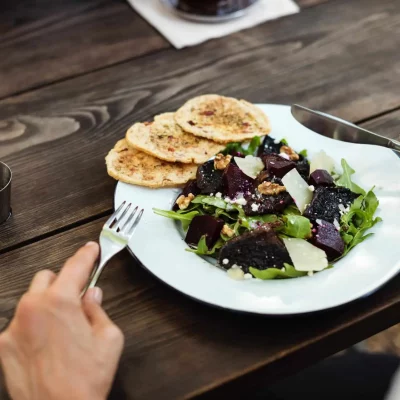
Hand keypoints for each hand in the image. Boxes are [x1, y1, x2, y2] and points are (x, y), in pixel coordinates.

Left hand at [0, 242, 123, 399]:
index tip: (91, 249)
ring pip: (31, 300)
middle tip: (77, 298)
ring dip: (47, 304)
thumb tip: (91, 296)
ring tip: (62, 328)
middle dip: (63, 282)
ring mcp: (13, 327)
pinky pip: (20, 324)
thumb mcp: (109, 338)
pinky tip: (47, 345)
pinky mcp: (3, 346)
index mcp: (60, 302)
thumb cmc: (86, 379)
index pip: (75, 266)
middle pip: (46, 277)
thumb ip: (98, 310)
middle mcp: (32, 309)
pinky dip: (34, 326)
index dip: (86, 255)